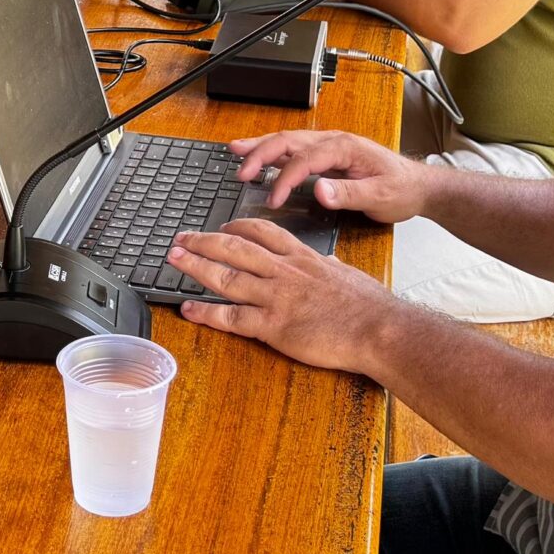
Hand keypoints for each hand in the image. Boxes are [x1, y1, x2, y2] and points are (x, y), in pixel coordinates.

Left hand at [168, 219, 402, 373]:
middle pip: (235, 248)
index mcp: (302, 257)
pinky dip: (207, 312)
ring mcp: (277, 297)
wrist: (379, 327)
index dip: (237, 227)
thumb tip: (322, 263)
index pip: (262, 232)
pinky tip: (188, 309)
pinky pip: (232, 317)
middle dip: (204, 240)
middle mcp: (284, 271)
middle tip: (180, 238)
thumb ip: (325, 266)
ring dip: (196, 266)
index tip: (222, 226)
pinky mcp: (274, 326)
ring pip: (227, 276)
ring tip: (174, 259)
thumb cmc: (368, 305)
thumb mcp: (343, 273)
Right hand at [228, 130, 430, 225]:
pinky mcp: (328, 157)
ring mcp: (329, 147)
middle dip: (261, 154)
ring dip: (262, 148)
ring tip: (236, 153)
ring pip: (289, 142)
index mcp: (345, 147)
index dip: (285, 179)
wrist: (418, 186)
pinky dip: (273, 154)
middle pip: (289, 141)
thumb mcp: (379, 196)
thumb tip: (318, 191)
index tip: (273, 199)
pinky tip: (258, 158)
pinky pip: (295, 151)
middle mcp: (334, 142)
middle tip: (240, 171)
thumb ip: (348, 194)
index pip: (305, 160)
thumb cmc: (401, 189)